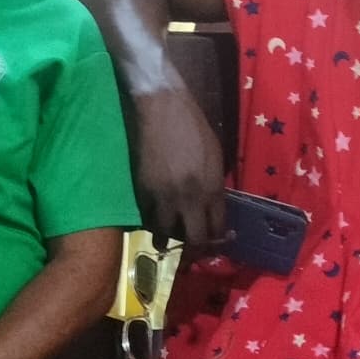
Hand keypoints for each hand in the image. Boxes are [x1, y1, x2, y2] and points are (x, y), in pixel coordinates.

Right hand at [129, 86, 227, 244]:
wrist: (162, 108)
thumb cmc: (193, 126)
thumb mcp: (215, 156)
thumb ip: (214, 185)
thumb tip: (212, 207)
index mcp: (213, 188)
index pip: (217, 228)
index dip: (216, 240)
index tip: (213, 241)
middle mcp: (190, 198)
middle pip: (194, 240)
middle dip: (194, 250)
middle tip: (191, 251)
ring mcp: (164, 196)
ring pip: (165, 235)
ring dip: (167, 240)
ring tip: (166, 241)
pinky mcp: (142, 190)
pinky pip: (146, 217)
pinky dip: (149, 221)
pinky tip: (151, 218)